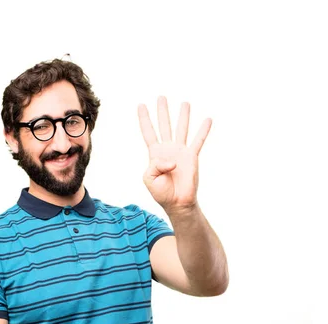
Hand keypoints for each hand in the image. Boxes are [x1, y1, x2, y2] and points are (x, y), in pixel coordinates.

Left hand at [138, 97, 211, 211]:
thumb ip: (155, 165)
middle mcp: (168, 149)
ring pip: (182, 129)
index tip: (141, 105)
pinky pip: (198, 141)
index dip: (144, 119)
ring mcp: (180, 152)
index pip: (148, 132)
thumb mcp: (149, 178)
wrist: (177, 203)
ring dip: (183, 116)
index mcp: (155, 154)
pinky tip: (207, 119)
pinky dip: (203, 130)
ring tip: (185, 103)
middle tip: (161, 97)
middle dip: (162, 111)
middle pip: (164, 125)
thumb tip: (172, 159)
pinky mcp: (192, 157)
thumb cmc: (161, 193)